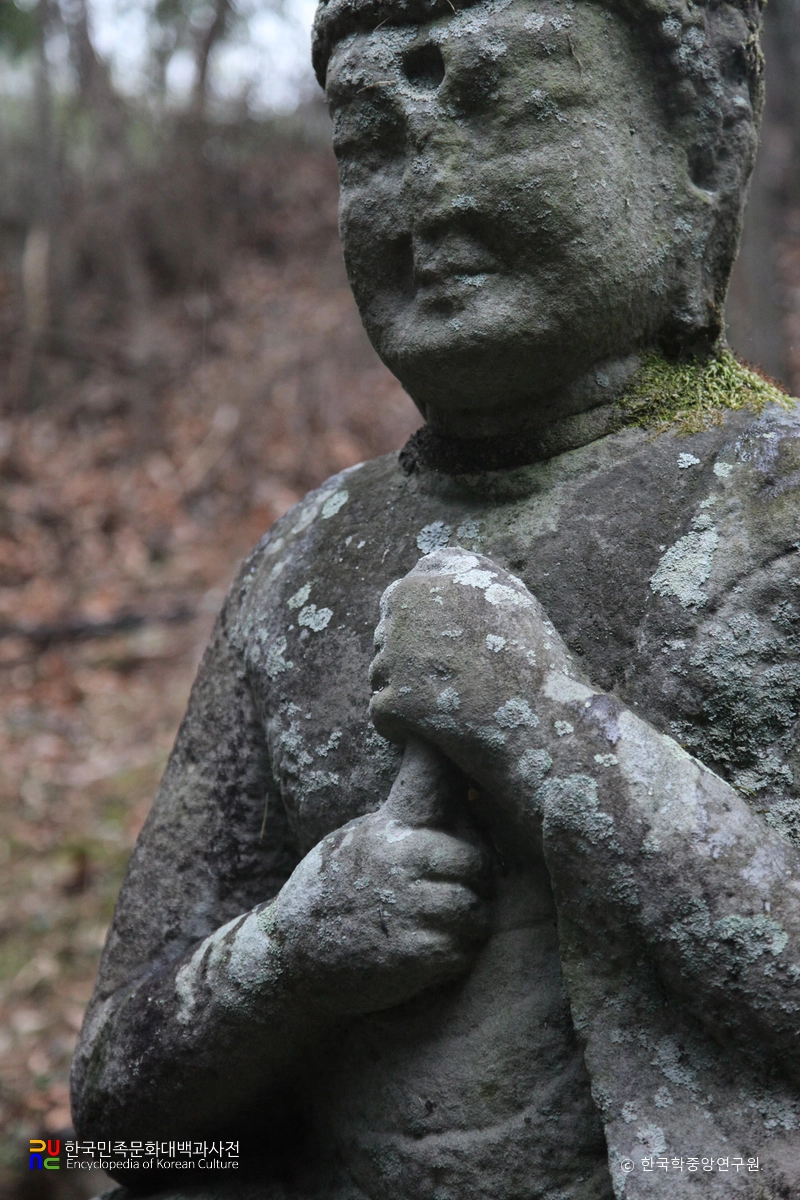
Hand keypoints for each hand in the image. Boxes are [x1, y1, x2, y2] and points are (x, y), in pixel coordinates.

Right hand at [272, 739, 492, 1015]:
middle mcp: (400, 856)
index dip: (448, 756)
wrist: (290, 954)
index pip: (429, 771)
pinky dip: (456, 954)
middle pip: (477, 860)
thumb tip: (476, 793)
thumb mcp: (366, 836)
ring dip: (470, 922)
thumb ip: (413, 819)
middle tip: (461, 889)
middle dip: (477, 880)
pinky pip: (463, 950)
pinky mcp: (410, 955)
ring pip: (477, 910)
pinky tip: (432, 948)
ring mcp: (406, 906)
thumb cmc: (340, 887)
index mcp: (390, 823)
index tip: (459, 754)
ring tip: (446, 922)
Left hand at [369, 548, 571, 789]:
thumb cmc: (540, 667)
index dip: (417, 624)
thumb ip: (473, 578)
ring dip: (401, 692)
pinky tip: (428, 735)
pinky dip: (399, 728)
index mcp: (441, 575)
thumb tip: (437, 566)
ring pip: (380, 671)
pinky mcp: (396, 697)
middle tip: (443, 684)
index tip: (437, 650)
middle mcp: (413, 603)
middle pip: (385, 631)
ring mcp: (399, 650)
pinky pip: (380, 713)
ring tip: (444, 711)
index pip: (400, 594)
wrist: (546, 723)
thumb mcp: (514, 602)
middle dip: (404, 656)